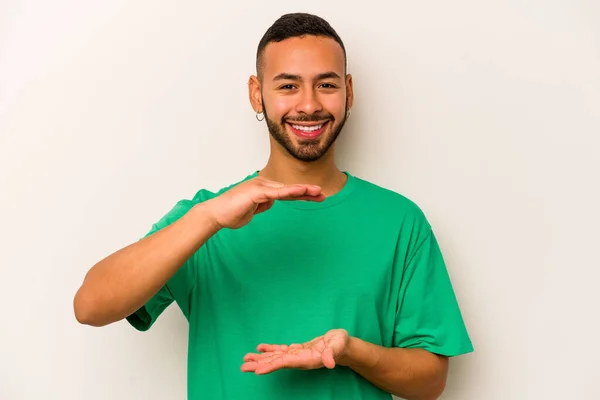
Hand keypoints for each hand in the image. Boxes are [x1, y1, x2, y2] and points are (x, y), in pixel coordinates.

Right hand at [205, 176, 324, 228]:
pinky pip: (276, 192)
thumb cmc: (231, 213)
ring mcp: (259, 187)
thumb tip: (271, 202)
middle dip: (307, 192)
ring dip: (302, 190)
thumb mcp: (252, 211)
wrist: (215, 215)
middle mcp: (263, 185)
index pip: (286, 192)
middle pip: (289, 189)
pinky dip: (288, 192)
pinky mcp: (255, 192)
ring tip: (317, 192)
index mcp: (263, 190)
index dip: (302, 194)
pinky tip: (300, 192)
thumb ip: (263, 205)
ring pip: (285, 189)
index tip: (316, 197)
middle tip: (323, 194)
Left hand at [241, 329, 349, 374]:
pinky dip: (270, 349)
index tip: (258, 371)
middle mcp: (299, 360)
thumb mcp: (338, 346)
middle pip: (276, 363)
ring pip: (276, 358)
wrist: (342, 346)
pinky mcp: (297, 350)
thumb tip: (329, 363)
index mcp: (306, 360)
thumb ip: (332, 354)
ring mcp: (297, 355)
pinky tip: (260, 348)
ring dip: (261, 359)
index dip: (272, 366)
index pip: (286, 363)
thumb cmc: (340, 345)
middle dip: (260, 365)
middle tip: (243, 367)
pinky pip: (280, 351)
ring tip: (246, 359)